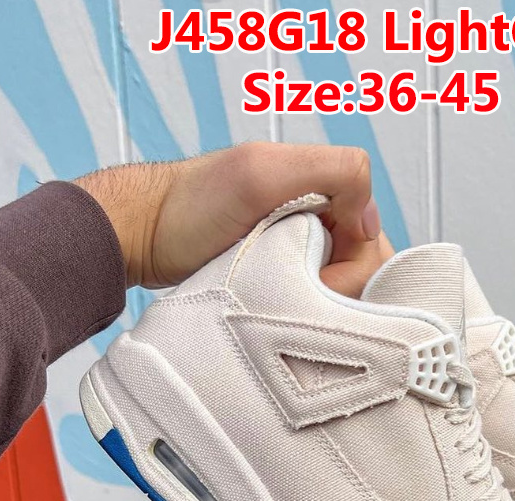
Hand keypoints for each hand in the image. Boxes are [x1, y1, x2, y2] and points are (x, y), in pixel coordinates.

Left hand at [74, 142, 383, 291]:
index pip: (374, 243)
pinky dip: (305, 312)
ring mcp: (300, 250)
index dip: (352, 271)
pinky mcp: (281, 277)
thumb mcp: (262, 174)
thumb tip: (370, 223)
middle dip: (338, 291)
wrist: (140, 234)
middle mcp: (320, 221)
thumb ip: (335, 173)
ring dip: (320, 305)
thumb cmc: (191, 204)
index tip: (314, 282)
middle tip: (293, 297)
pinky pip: (314, 300)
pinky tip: (281, 312)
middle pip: (363, 270)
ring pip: (341, 291)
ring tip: (280, 302)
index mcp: (326, 190)